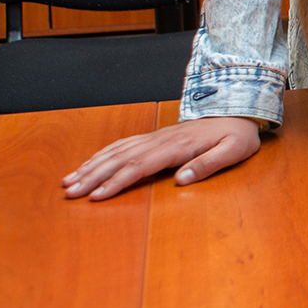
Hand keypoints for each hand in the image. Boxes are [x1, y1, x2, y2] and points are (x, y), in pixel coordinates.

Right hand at [62, 116, 261, 201]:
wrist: (238, 112)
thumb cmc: (237, 135)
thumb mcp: (234, 151)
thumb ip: (208, 165)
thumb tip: (181, 180)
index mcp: (178, 146)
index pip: (140, 166)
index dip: (117, 182)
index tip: (96, 196)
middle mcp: (161, 140)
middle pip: (120, 159)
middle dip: (93, 176)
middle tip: (69, 192)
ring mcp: (155, 137)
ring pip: (116, 151)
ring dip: (91, 166)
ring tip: (69, 181)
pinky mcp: (154, 137)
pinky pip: (123, 144)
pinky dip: (102, 154)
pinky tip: (88, 164)